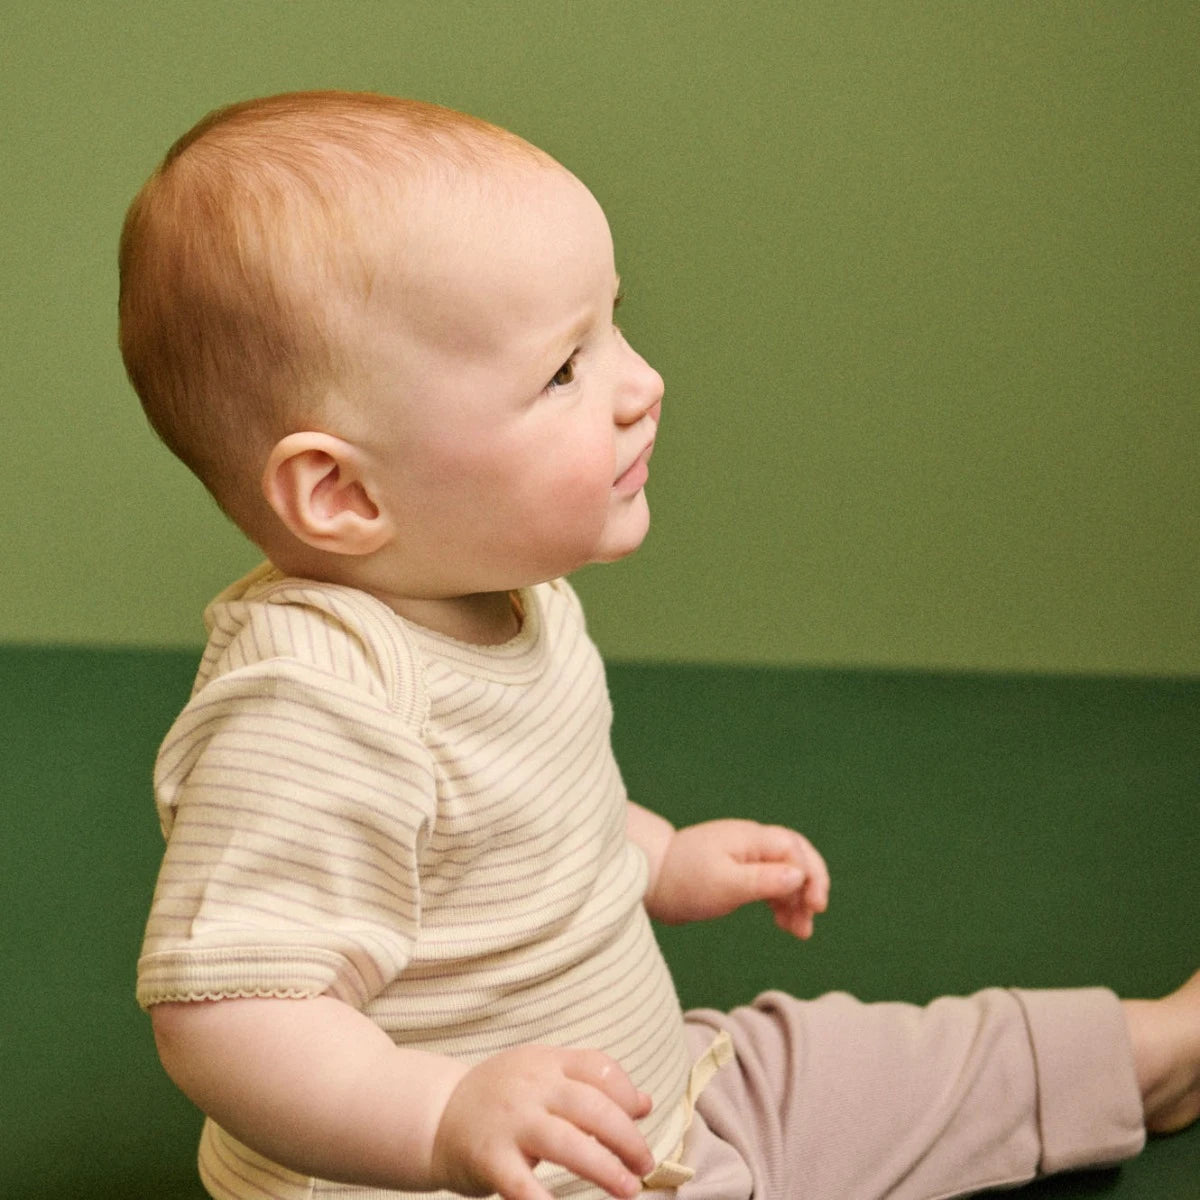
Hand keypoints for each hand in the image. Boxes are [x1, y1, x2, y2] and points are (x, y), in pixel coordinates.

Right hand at [429, 1045, 654, 1199]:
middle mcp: (530, 1087)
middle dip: (626, 1138)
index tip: (641, 1117)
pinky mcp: (489, 1158)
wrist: (435, 1115)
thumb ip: (589, 1083)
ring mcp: (509, 1122)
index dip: (627, 1092)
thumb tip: (644, 1103)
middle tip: (645, 1164)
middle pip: (591, 1106)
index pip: (598, 1067)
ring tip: (628, 1188)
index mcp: (546, 1062)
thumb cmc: (500, 1097)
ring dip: (604, 1169)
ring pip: (568, 1144)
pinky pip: (523, 1184)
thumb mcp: (542, 1075)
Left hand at [649, 819, 829, 937]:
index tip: (815, 906)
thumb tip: (799, 876)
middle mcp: (750, 842)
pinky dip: (780, 902)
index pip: (795, 849)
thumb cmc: (684, 881)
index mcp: (750, 838)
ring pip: (783, 873)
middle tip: (813, 916)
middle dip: (809, 886)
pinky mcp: (735, 872)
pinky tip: (784, 924)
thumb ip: (764, 880)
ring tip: (801, 932)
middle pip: (795, 858)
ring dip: (796, 900)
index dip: (812, 875)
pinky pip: (768, 883)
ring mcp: (743, 856)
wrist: (648, 879)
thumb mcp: (726, 884)